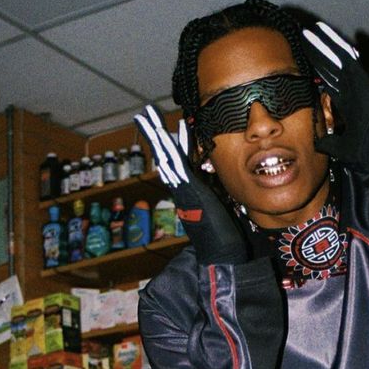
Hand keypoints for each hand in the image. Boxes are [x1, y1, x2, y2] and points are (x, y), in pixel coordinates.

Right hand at [134, 106, 246, 263]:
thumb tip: (217, 184)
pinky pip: (178, 167)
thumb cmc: (223, 236)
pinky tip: (164, 137)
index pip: (182, 159)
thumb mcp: (219, 206)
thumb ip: (215, 193)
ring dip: (155, 136)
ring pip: (166, 156)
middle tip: (145, 113)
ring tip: (145, 117)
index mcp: (190, 188)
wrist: (220, 255)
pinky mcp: (190, 192)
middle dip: (156, 133)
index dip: (178, 141)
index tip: (176, 124)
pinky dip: (170, 152)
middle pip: (166, 153)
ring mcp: (184, 189)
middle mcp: (183, 187)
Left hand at [302, 22, 368, 183]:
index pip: (330, 82)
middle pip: (329, 66)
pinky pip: (343, 55)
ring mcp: (355, 80)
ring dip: (321, 43)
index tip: (308, 62)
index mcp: (348, 103)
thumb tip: (317, 145)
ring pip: (334, 57)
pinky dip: (332, 43)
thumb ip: (330, 144)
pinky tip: (320, 31)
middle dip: (316, 53)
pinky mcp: (358, 75)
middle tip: (305, 38)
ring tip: (307, 30)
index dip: (319, 71)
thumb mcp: (343, 148)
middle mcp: (351, 88)